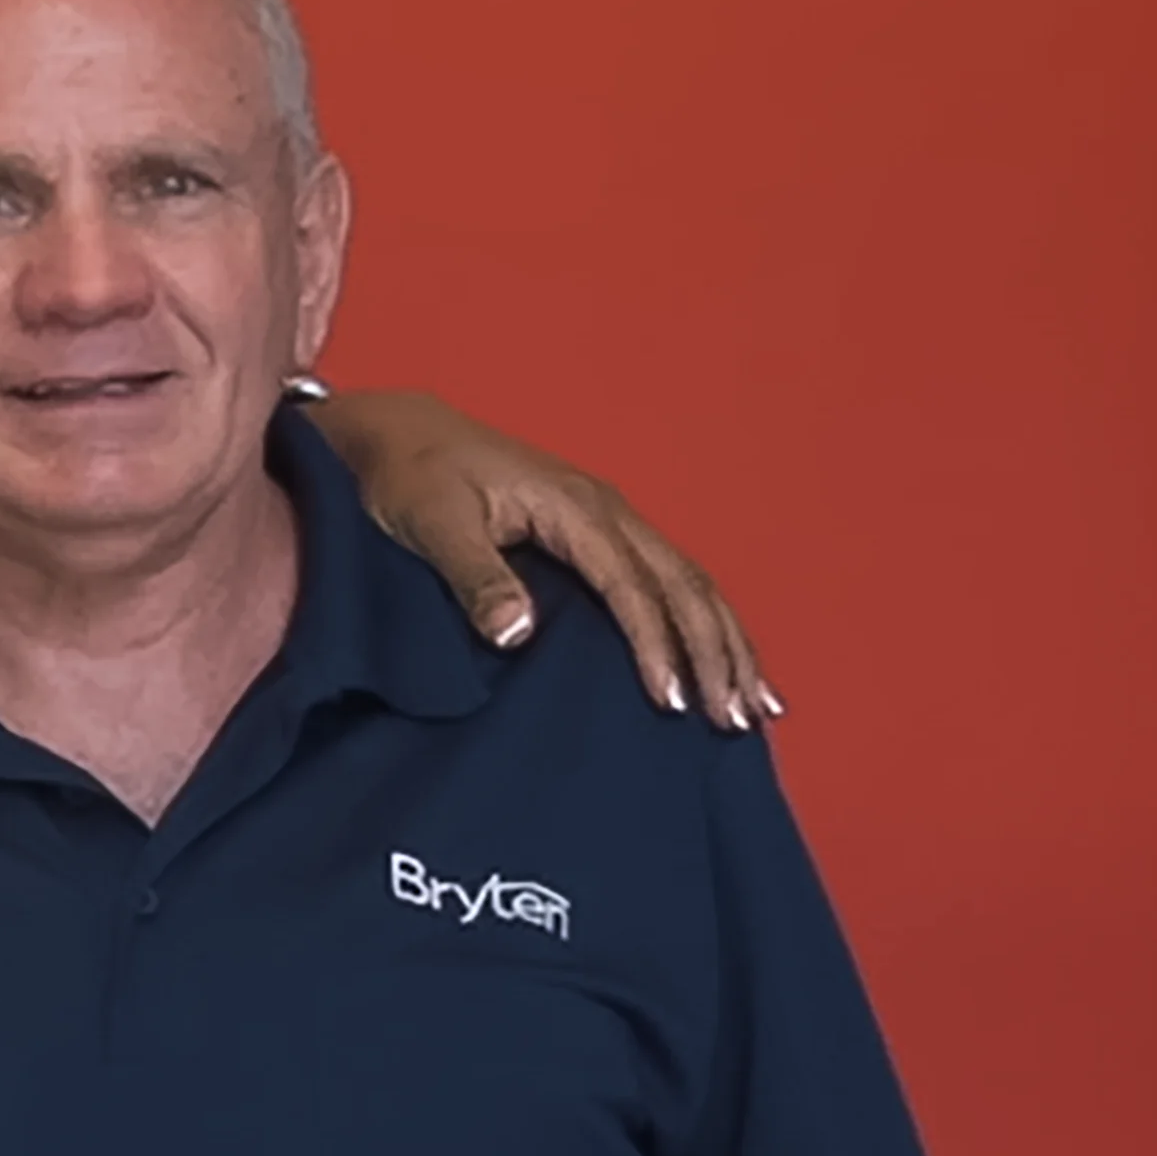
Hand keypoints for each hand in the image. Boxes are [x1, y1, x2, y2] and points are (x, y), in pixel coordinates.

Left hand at [309, 390, 768, 730]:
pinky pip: (669, 582)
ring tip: (755, 706)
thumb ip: (475, 577)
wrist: (401, 435)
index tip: (670, 702)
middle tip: (734, 719)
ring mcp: (610, 521)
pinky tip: (723, 663)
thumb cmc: (411, 477)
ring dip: (726, 644)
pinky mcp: (599, 535)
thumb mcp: (433, 525)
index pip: (632, 587)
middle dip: (715, 653)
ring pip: (691, 585)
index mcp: (576, 508)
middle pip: (684, 586)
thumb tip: (516, 633)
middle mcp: (608, 512)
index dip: (655, 645)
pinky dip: (704, 625)